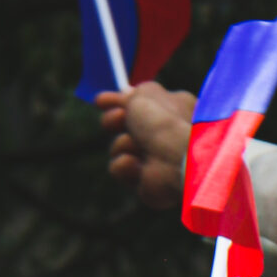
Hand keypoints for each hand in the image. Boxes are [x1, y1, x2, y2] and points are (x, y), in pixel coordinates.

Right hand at [97, 83, 193, 208]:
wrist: (175, 157)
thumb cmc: (164, 122)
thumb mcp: (146, 94)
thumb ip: (132, 93)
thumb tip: (124, 94)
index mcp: (174, 111)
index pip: (142, 106)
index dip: (120, 102)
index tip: (101, 101)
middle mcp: (166, 136)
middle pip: (126, 126)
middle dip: (114, 121)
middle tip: (117, 119)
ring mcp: (156, 160)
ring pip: (120, 148)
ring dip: (122, 144)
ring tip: (136, 145)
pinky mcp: (146, 182)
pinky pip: (121, 169)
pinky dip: (124, 166)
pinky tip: (134, 163)